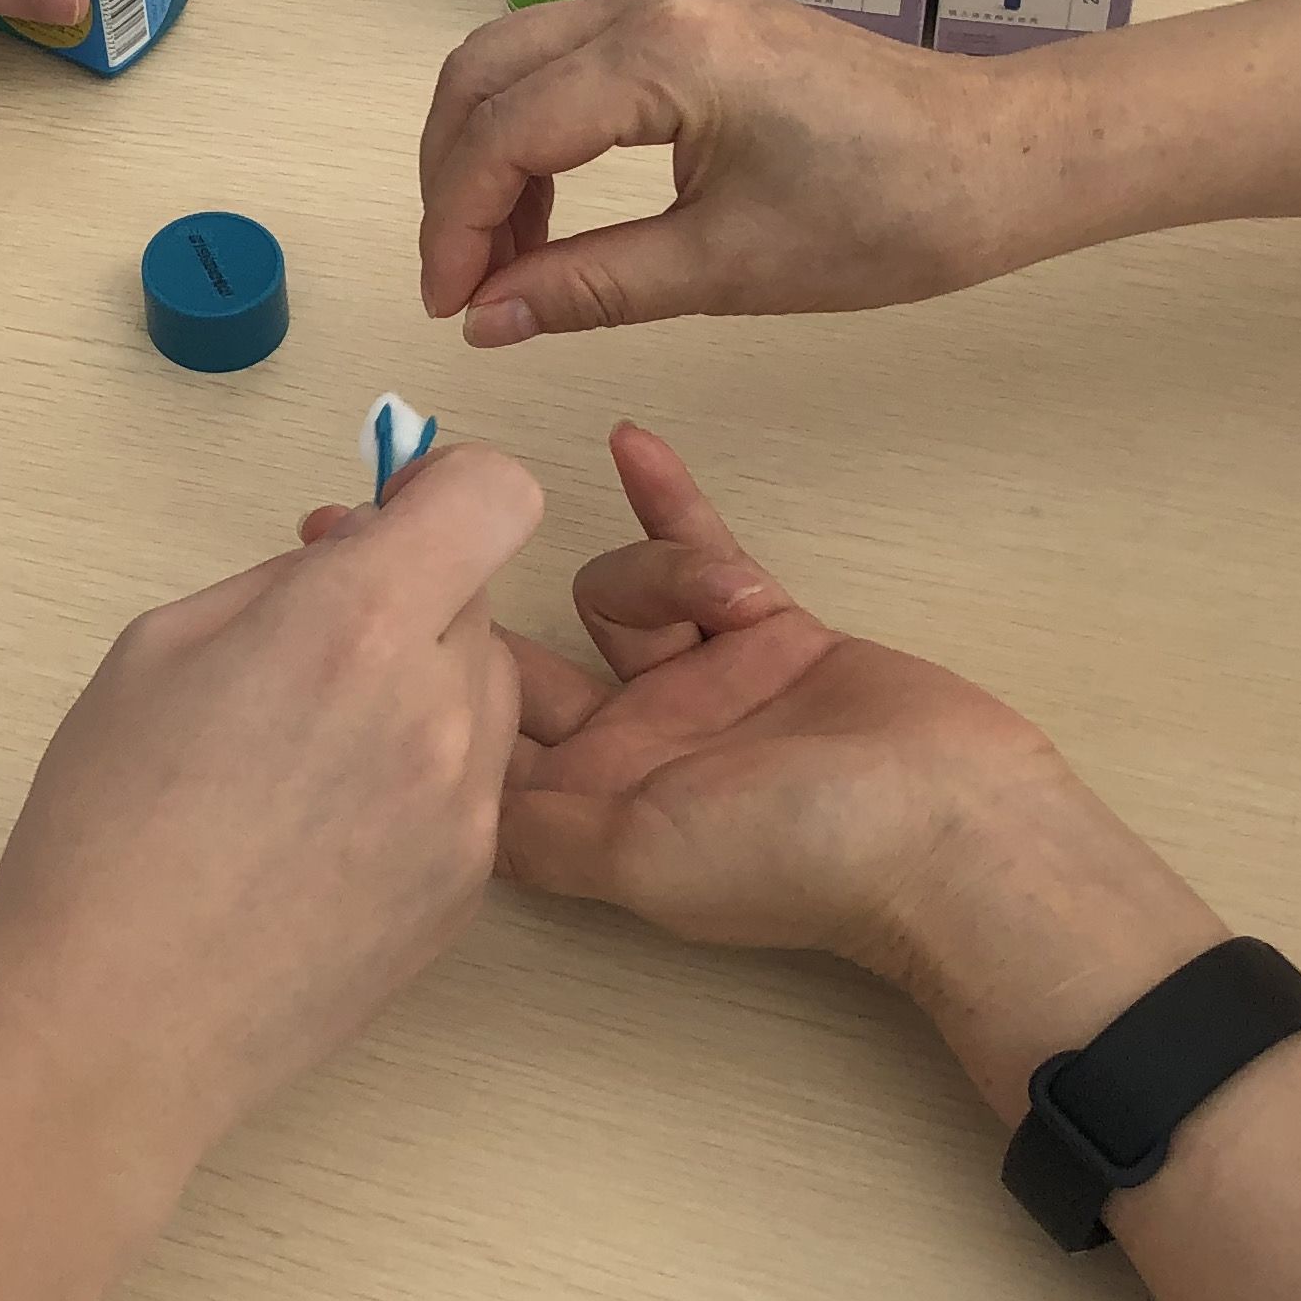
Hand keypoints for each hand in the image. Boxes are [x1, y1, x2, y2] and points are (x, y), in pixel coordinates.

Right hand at [0, 443, 539, 1156]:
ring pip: (481, 691)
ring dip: (419, 687)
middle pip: (475, 596)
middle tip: (308, 646)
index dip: (446, 489)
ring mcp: (464, 810)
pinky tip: (321, 827)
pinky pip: (470, 783)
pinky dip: (418, 775)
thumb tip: (357, 552)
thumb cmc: (105, 829)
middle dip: (408, 597)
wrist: (115, 1024)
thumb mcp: (157, 647)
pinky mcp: (468, 890)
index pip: (492, 496)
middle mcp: (433, 710)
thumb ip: (281, 582)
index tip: (394, 515)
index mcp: (349, 627)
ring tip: (306, 751)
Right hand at [418, 0, 1043, 345]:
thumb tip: (482, 321)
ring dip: (487, 157)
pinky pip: (568, 65)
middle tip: (458, 285)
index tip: (447, 309)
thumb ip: (587, 288)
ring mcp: (668, 0)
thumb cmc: (884, 217)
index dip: (457, 226)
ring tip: (503, 264)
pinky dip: (535, 136)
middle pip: (483, 75)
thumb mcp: (725, 267)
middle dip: (452, 182)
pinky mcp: (688, 19)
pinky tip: (551, 219)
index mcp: (660, 53)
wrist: (999, 160)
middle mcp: (648, 1)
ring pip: (516, 63)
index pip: (504, 132)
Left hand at [481, 425, 1217, 1113]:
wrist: (951, 827)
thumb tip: (433, 800)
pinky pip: (699, 550)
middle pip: (531, 653)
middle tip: (419, 505)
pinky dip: (666, 503)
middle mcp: (633, 746)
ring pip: (624, 592)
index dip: (421, 674)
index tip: (349, 594)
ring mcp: (700, 684)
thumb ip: (535, 828)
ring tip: (736, 604)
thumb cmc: (796, 857)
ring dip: (662, 574)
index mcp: (592, 807)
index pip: (479, 735)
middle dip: (482, 593)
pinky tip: (632, 442)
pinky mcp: (767, 631)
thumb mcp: (638, 858)